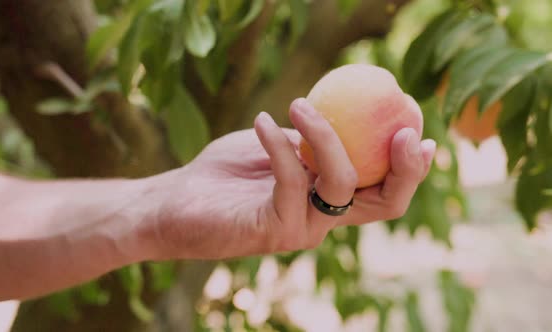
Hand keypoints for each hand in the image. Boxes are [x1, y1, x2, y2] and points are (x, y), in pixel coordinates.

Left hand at [145, 98, 435, 260]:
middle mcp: (324, 217)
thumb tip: (342, 109)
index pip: (385, 190)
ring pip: (341, 183)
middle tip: (405, 129)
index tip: (418, 130)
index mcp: (330, 197)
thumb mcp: (277, 145)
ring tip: (296, 103)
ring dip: (326, 134)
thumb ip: (309, 139)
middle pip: (386, 202)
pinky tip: (263, 121)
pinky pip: (292, 180)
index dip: (411, 168)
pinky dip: (280, 143)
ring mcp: (303, 228)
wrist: (177, 200)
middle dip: (406, 168)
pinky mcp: (275, 230)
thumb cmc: (226, 171)